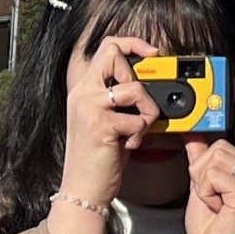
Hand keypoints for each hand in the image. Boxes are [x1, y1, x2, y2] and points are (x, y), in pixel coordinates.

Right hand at [62, 34, 162, 208]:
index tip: (152, 53)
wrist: (83, 189)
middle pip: (114, 54)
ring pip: (134, 88)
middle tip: (140, 101)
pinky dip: (140, 134)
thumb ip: (118, 99)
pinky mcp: (101, 125)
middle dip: (137, 75)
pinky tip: (129, 145)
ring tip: (137, 130)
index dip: (132, 44)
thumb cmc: (98, 158)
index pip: (107, 47)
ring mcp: (90, 108)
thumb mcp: (104, 120)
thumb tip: (149, 83)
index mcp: (84, 90)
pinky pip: (138, 119)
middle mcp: (83, 94)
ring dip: (147, 111)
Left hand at [185, 90, 234, 233]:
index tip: (233, 80)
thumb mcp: (201, 187)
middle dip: (202, 169)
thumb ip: (202, 159)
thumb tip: (194, 130)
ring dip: (202, 182)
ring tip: (215, 204)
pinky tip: (219, 209)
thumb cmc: (212, 229)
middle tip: (210, 197)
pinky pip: (213, 174)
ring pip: (213, 157)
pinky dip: (206, 192)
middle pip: (219, 143)